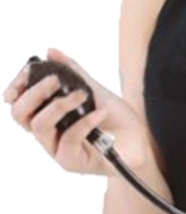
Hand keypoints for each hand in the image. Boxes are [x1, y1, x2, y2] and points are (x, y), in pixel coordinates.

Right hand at [3, 48, 150, 176]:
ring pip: (39, 125)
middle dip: (35, 92)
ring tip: (84, 95)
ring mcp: (58, 149)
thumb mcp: (95, 90)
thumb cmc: (117, 118)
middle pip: (20, 114)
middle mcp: (49, 134)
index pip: (19, 104)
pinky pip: (68, 139)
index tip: (28, 71)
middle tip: (55, 80)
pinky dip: (85, 122)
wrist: (141, 139)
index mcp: (49, 116)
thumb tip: (51, 51)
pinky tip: (101, 113)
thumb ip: (73, 73)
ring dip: (60, 104)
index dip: (16, 88)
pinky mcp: (71, 162)